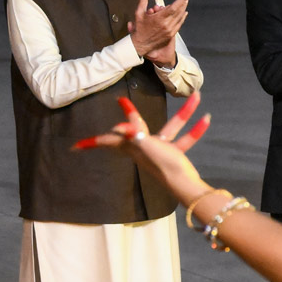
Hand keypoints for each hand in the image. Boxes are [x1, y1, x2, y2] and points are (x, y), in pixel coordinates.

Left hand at [73, 92, 211, 205]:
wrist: (185, 185)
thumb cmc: (163, 166)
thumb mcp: (147, 147)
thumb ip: (135, 135)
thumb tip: (119, 126)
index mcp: (133, 146)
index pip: (109, 141)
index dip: (93, 142)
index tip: (75, 146)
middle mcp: (144, 147)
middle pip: (132, 130)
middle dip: (131, 114)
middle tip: (121, 101)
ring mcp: (160, 151)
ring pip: (172, 128)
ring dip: (186, 112)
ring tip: (197, 96)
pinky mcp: (175, 155)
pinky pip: (186, 139)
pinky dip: (196, 129)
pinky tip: (207, 119)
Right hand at [129, 0, 187, 62]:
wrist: (140, 44)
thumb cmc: (139, 28)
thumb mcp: (139, 12)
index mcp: (159, 19)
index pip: (173, 8)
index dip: (180, 1)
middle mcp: (166, 25)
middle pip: (178, 12)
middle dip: (183, 3)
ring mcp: (170, 30)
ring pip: (180, 18)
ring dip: (183, 9)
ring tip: (185, 2)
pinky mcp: (171, 35)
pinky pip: (179, 24)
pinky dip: (182, 18)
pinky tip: (184, 13)